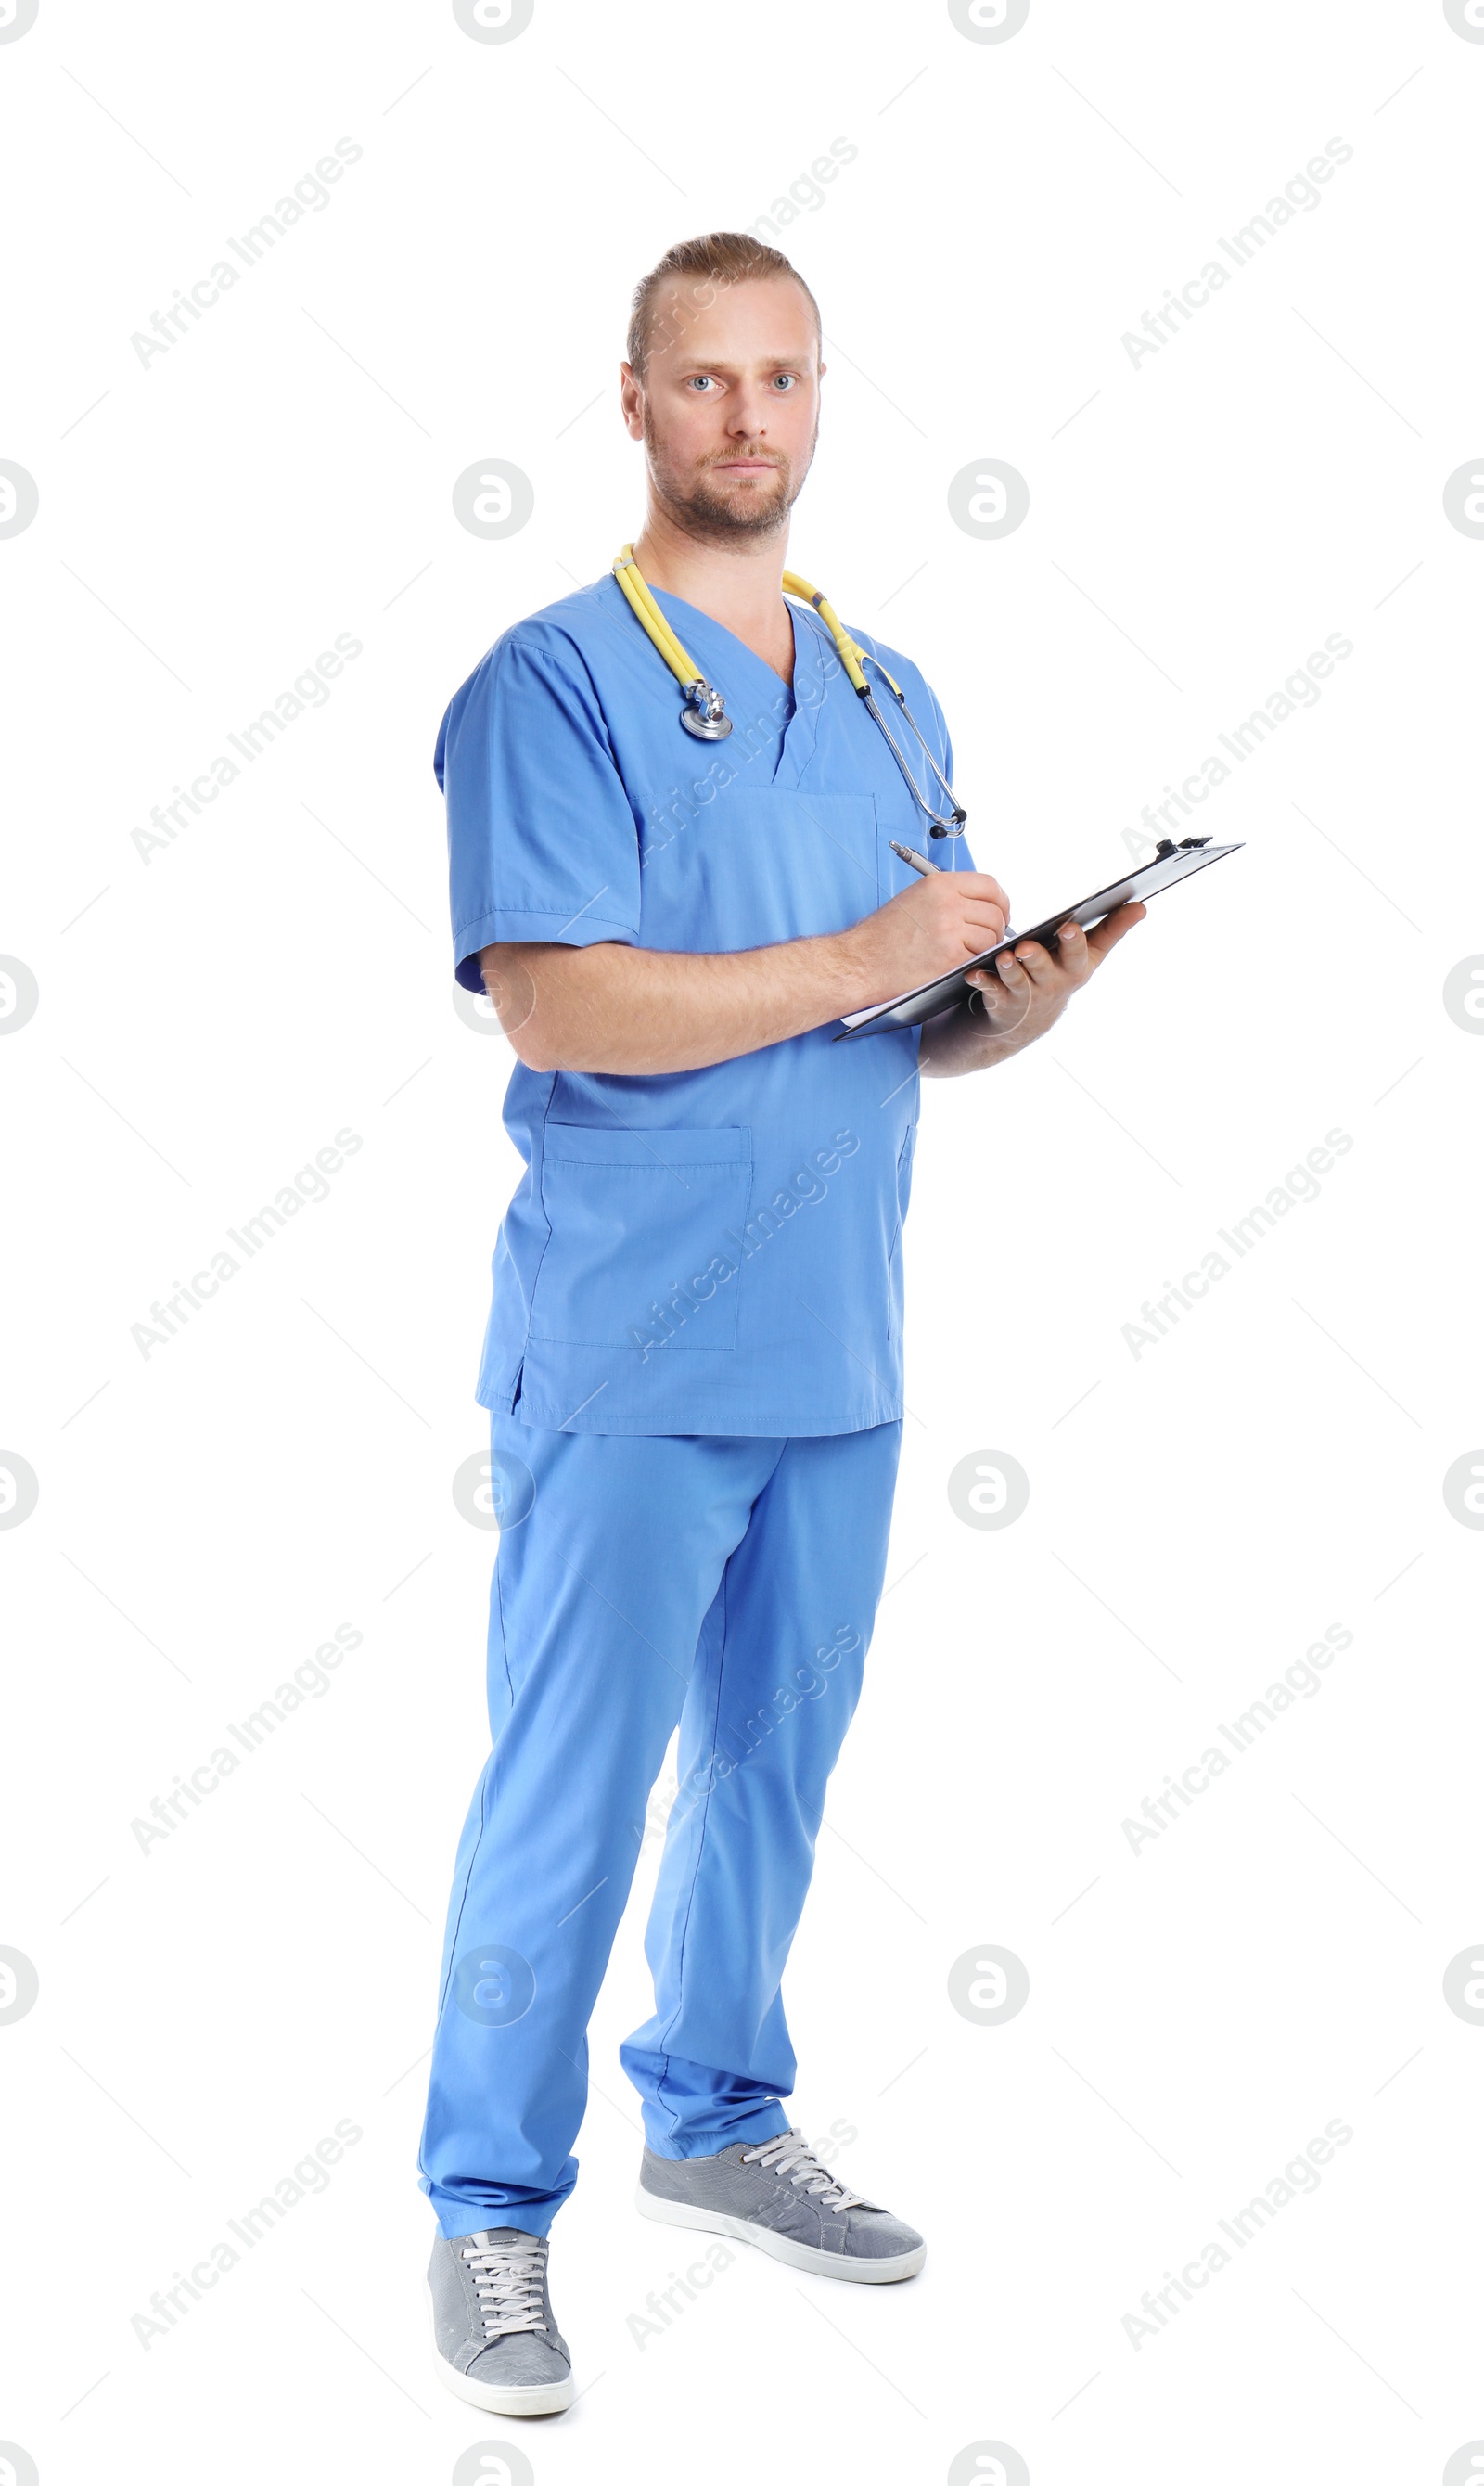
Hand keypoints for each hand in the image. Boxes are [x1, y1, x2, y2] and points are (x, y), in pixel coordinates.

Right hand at [845, 869, 1011, 1003]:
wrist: (861, 962)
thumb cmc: (884, 935)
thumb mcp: (916, 898)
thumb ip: (950, 895)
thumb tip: (982, 903)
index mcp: (939, 884)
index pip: (989, 885)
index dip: (1001, 901)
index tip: (1000, 912)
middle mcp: (947, 903)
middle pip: (995, 912)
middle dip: (997, 928)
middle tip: (986, 939)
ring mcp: (950, 930)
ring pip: (991, 937)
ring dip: (984, 948)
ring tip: (966, 952)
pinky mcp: (950, 957)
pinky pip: (979, 957)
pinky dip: (972, 962)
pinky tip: (956, 963)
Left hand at [963, 902, 1145, 1048]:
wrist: (1028, 1020)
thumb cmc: (1061, 974)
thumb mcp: (1089, 955)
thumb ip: (1113, 930)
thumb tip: (1141, 906)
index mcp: (1076, 968)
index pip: (1080, 953)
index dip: (1074, 942)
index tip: (1069, 927)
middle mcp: (1053, 983)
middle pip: (1047, 969)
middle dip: (1039, 958)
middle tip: (1027, 947)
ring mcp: (1028, 995)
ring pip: (1018, 981)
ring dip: (1010, 970)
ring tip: (1003, 957)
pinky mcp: (1003, 1002)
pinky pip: (991, 992)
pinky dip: (983, 982)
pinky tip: (974, 973)